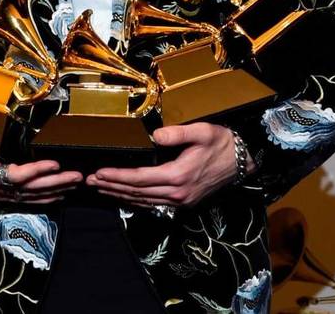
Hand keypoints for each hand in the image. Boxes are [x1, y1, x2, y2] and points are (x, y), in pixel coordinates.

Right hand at [0, 128, 82, 203]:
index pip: (14, 175)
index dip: (35, 171)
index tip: (54, 163)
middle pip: (29, 189)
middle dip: (55, 182)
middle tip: (78, 176)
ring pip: (30, 196)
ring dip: (55, 190)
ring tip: (76, 184)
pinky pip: (25, 200)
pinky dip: (44, 198)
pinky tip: (59, 194)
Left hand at [86, 123, 237, 207]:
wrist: (245, 160)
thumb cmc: (222, 143)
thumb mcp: (202, 132)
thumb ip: (177, 134)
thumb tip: (155, 135)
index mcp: (178, 176)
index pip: (139, 179)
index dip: (117, 177)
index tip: (98, 173)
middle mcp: (177, 193)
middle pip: (136, 192)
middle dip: (111, 187)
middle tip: (89, 182)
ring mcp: (181, 200)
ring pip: (143, 200)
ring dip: (119, 194)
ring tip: (100, 188)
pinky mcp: (184, 202)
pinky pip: (153, 203)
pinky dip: (135, 200)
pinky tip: (123, 195)